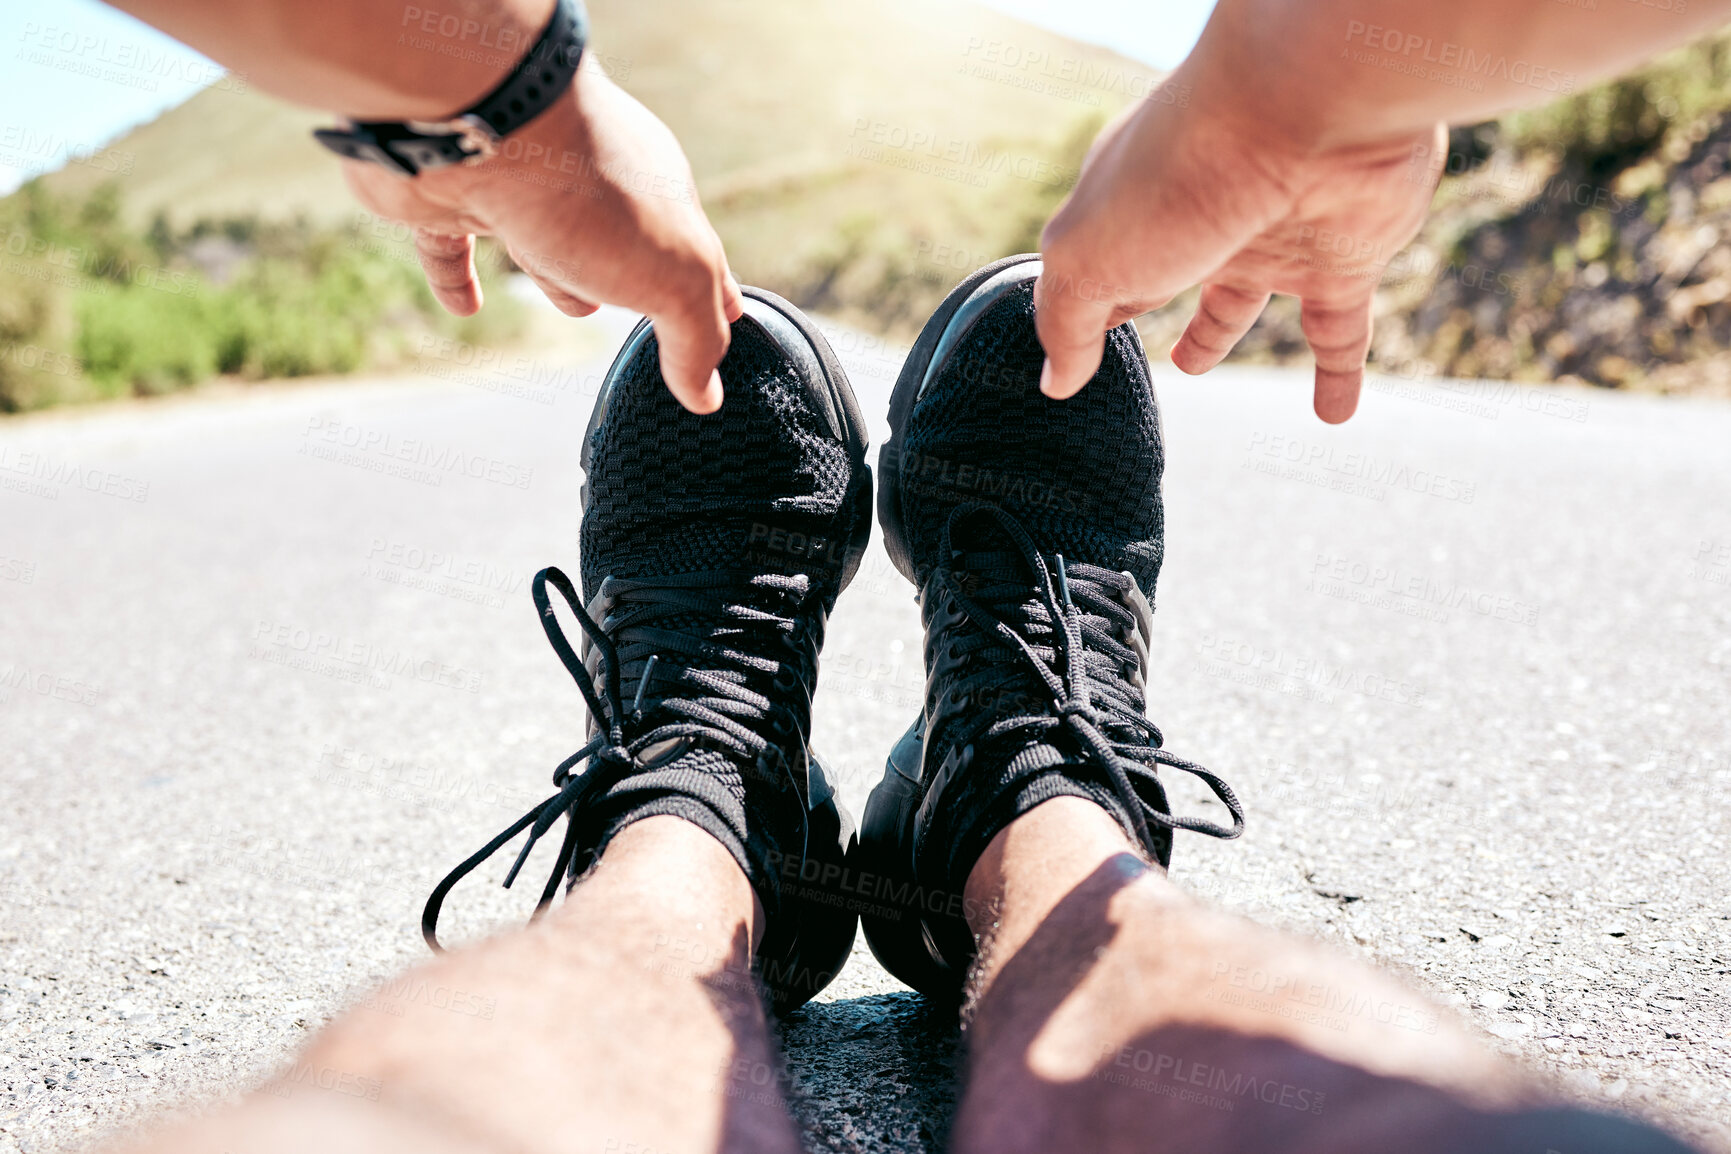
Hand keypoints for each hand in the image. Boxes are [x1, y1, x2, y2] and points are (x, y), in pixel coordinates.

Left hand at [343, 65, 742, 412]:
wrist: (479, 122)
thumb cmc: (588, 191)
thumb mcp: (673, 277)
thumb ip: (695, 337)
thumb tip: (706, 393)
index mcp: (657, 195)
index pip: (696, 254)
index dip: (714, 292)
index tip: (729, 317)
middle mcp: (590, 185)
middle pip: (621, 245)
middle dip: (636, 280)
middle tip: (645, 313)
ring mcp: (520, 191)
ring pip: (544, 242)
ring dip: (556, 273)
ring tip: (570, 303)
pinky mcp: (452, 199)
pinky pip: (454, 247)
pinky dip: (461, 277)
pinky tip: (467, 307)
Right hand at [1035, 70, 1442, 422]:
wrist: (1311, 117)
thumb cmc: (1180, 177)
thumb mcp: (1087, 259)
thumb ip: (1066, 322)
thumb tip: (1055, 380)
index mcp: (1134, 205)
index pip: (1100, 260)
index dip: (1084, 300)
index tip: (1070, 346)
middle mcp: (1202, 215)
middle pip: (1168, 270)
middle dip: (1146, 301)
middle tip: (1114, 335)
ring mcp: (1273, 235)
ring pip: (1244, 297)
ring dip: (1219, 333)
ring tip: (1196, 366)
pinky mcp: (1343, 257)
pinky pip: (1341, 332)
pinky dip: (1336, 377)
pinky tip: (1332, 416)